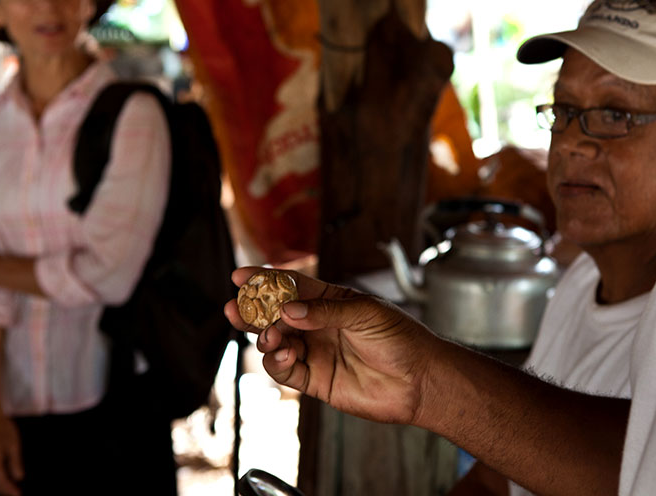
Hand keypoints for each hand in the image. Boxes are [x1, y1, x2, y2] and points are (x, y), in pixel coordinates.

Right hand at [0, 409, 22, 495]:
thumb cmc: (4, 428)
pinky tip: (6, 482)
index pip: (1, 481)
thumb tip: (19, 478)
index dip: (10, 490)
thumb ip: (15, 462)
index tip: (19, 495)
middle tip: (18, 495)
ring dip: (0, 488)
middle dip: (5, 492)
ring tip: (13, 491)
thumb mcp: (13, 444)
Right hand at [224, 268, 443, 425]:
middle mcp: (318, 325)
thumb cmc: (400, 339)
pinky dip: (277, 363)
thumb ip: (324, 311)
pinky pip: (285, 371)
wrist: (419, 380)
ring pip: (275, 344)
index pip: (290, 286)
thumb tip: (287, 310)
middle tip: (236, 308)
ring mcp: (315, 352)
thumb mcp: (365, 313)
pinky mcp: (316, 380)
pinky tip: (284, 355)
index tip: (240, 275)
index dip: (264, 280)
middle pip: (275, 316)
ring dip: (265, 338)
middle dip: (252, 311)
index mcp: (330, 301)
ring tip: (269, 336)